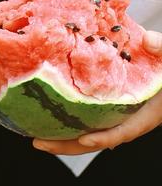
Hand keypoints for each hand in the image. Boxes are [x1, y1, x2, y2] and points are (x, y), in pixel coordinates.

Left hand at [31, 30, 161, 155]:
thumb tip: (148, 40)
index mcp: (146, 112)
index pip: (125, 130)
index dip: (106, 137)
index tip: (84, 140)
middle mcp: (130, 119)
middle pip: (100, 140)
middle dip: (70, 145)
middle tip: (39, 144)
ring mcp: (118, 116)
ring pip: (92, 134)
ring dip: (65, 139)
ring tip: (36, 139)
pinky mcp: (109, 108)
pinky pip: (89, 121)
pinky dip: (70, 124)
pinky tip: (46, 121)